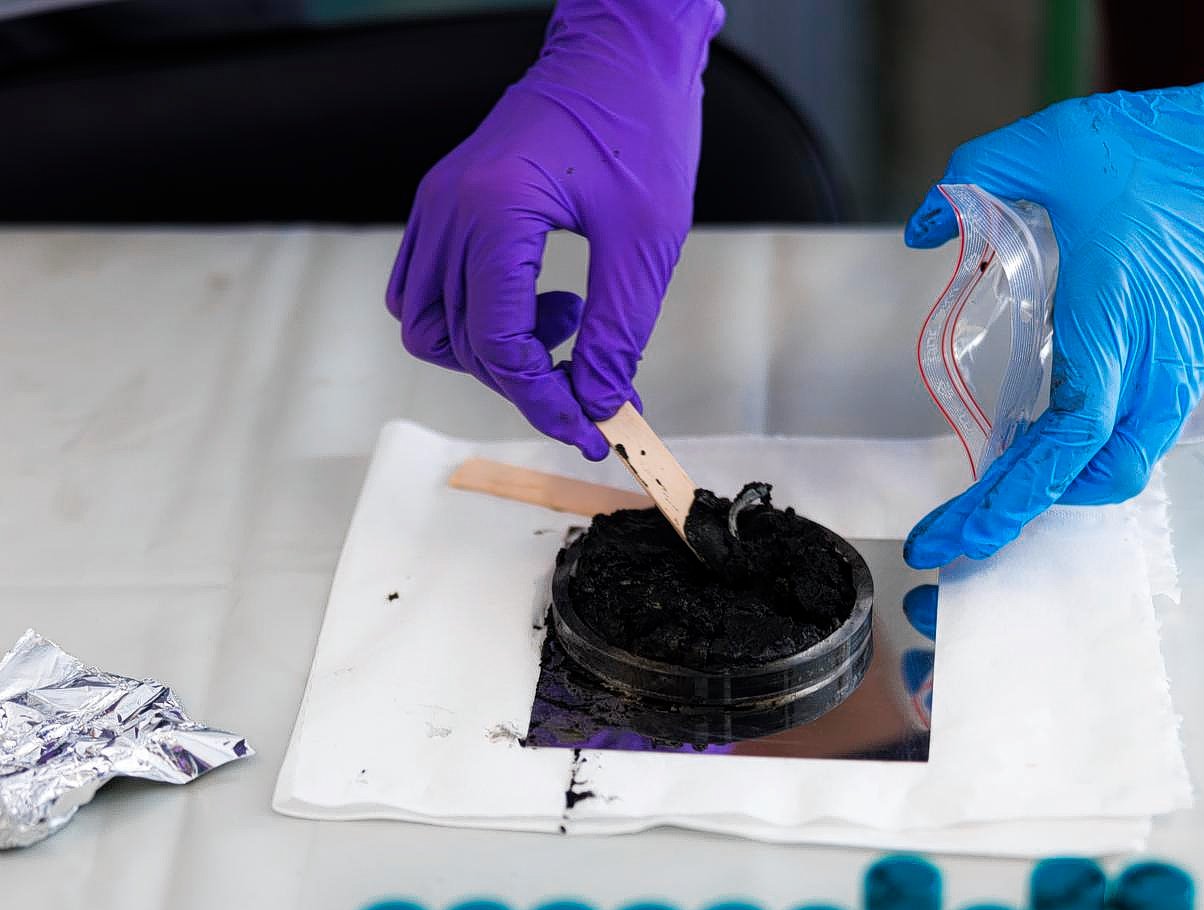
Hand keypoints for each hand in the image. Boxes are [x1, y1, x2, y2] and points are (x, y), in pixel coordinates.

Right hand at [386, 0, 723, 459]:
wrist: (622, 54)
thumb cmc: (641, 127)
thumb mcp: (646, 241)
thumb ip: (616, 332)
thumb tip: (597, 404)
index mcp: (495, 211)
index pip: (497, 343)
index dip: (543, 401)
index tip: (590, 432)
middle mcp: (449, 208)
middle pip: (459, 342)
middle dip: (526, 383)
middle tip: (594, 390)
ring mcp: (438, 203)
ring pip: (429, 323)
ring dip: (493, 352)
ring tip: (567, 327)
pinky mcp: (445, 203)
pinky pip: (429, 287)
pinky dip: (474, 319)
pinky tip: (539, 304)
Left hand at [902, 52, 1203, 567]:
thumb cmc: (1170, 150)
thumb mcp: (1051, 144)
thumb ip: (972, 181)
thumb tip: (923, 228)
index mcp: (1116, 326)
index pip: (1066, 442)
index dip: (1009, 497)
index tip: (957, 535)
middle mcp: (1155, 367)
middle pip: (1094, 478)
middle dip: (1021, 514)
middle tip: (957, 534)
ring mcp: (1179, 373)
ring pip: (1120, 464)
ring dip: (1059, 484)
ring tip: (993, 492)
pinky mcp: (1189, 366)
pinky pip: (1137, 434)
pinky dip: (1088, 454)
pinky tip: (1043, 439)